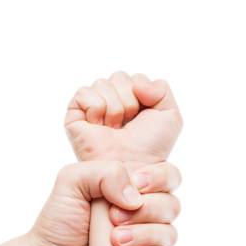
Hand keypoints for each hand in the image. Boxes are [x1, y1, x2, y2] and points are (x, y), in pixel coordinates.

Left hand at [0, 161, 181, 245]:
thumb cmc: (58, 223)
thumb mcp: (71, 181)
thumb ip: (104, 171)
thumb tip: (136, 197)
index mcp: (130, 189)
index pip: (168, 176)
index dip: (160, 178)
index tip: (138, 184)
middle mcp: (142, 215)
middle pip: (172, 205)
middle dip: (147, 209)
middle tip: (113, 217)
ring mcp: (146, 244)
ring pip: (170, 234)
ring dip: (144, 234)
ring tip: (115, 241)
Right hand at [64, 72, 181, 166]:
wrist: (132, 169)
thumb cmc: (151, 148)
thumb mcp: (170, 117)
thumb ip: (162, 89)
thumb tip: (136, 82)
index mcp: (132, 97)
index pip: (135, 78)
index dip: (143, 96)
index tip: (142, 119)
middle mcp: (111, 99)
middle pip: (119, 77)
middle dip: (129, 102)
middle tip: (127, 126)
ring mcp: (92, 106)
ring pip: (103, 84)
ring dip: (115, 109)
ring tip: (114, 129)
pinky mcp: (75, 114)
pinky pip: (84, 93)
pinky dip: (97, 109)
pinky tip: (99, 126)